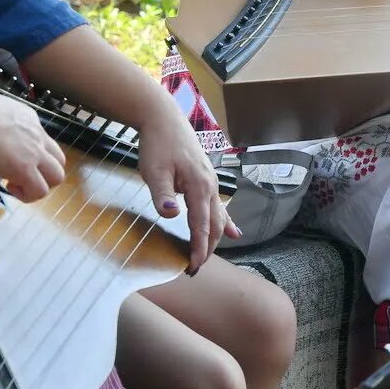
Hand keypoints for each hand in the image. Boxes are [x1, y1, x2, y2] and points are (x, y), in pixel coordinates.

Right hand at [0, 89, 66, 202]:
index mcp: (28, 119)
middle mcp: (37, 135)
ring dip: (39, 185)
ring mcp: (35, 153)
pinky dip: (27, 195)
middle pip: (59, 160)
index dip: (31, 154)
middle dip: (43, 173)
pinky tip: (8, 187)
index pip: (43, 140)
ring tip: (15, 184)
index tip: (10, 158)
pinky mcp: (25, 169)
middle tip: (20, 176)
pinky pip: (40, 191)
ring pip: (57, 177)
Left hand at [135, 100, 237, 273]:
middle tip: (195, 269)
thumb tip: (171, 214)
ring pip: (219, 217)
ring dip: (215, 238)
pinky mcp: (206, 178)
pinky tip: (235, 233)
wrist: (163, 118)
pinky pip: (220, 206)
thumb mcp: (154, 170)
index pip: (202, 226)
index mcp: (200, 186)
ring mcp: (211, 182)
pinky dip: (227, 222)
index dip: (199, 249)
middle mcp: (211, 186)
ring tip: (206, 257)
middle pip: (216, 225)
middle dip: (208, 248)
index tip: (193, 268)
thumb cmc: (157, 144)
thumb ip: (162, 193)